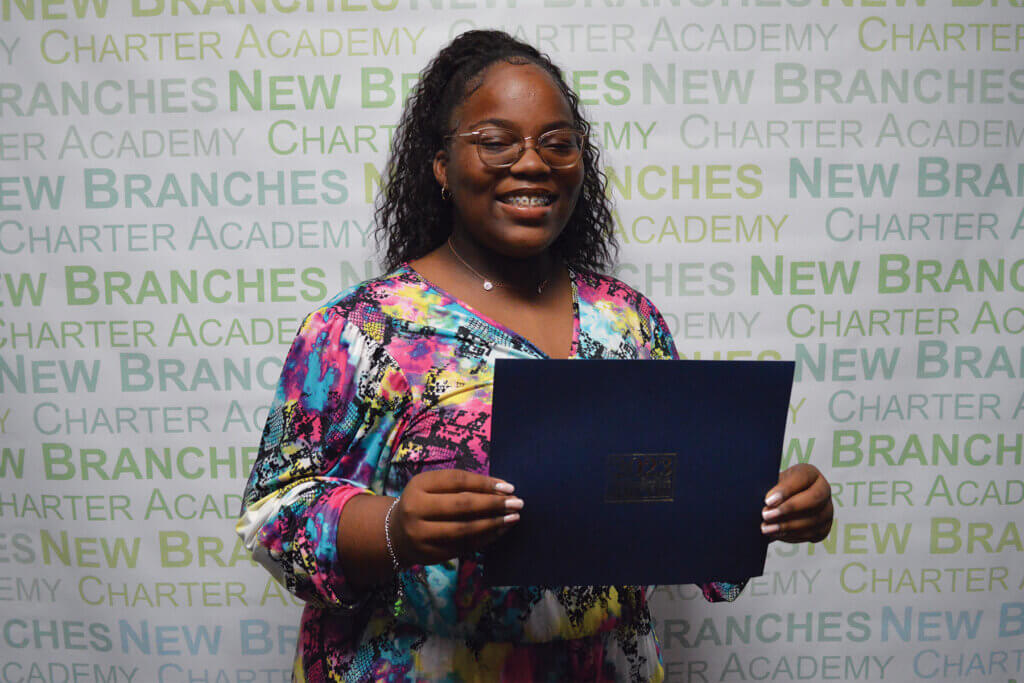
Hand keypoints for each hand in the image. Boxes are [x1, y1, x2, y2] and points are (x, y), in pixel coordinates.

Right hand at [391, 469, 521, 565]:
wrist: (396, 533)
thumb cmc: (424, 503)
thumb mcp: (434, 487)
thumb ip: (462, 485)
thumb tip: (502, 488)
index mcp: (419, 485)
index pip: (457, 480)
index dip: (485, 483)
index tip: (509, 487)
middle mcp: (416, 509)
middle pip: (462, 505)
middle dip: (494, 504)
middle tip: (518, 503)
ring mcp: (421, 534)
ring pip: (464, 529)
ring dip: (494, 524)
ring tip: (513, 518)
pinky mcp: (429, 554)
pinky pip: (463, 546)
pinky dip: (485, 538)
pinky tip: (500, 531)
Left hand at [761, 464, 832, 542]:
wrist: (783, 503)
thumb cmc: (776, 489)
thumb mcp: (772, 483)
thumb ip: (771, 490)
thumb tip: (768, 505)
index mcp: (810, 473)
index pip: (802, 477)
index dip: (785, 490)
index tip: (768, 500)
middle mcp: (823, 489)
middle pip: (814, 499)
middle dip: (788, 509)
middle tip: (766, 516)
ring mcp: (827, 509)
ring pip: (814, 519)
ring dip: (788, 526)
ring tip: (767, 529)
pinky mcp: (825, 526)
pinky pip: (813, 533)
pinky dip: (794, 536)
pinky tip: (778, 535)